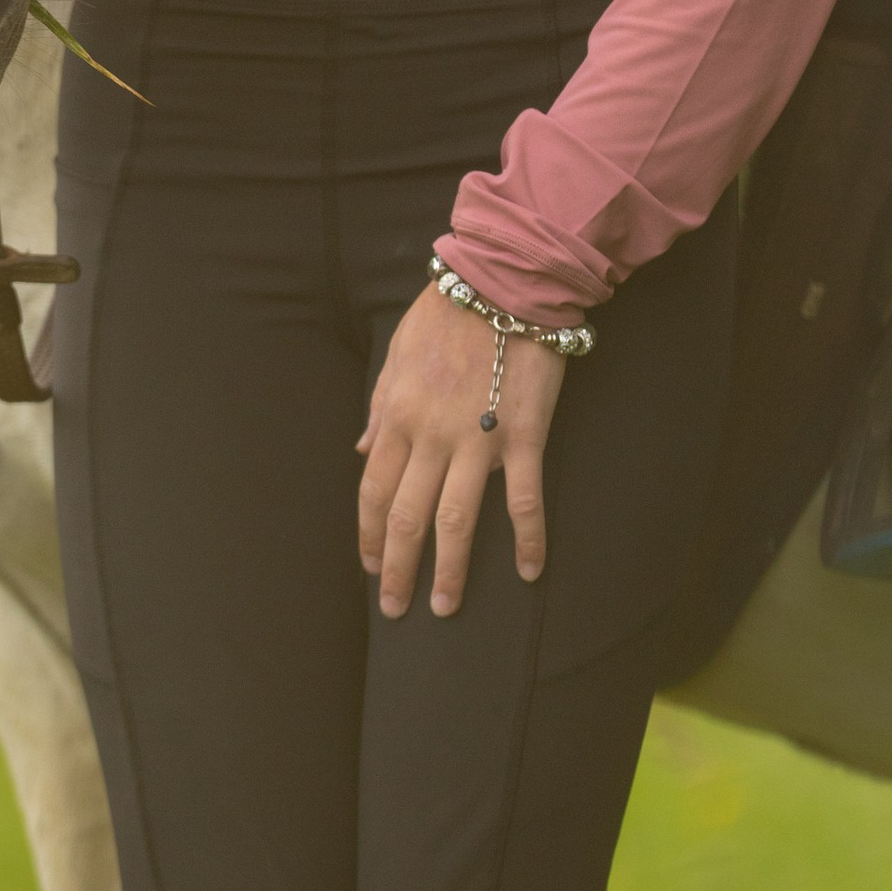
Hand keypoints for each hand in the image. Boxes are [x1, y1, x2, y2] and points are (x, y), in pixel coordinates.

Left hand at [357, 286, 567, 619]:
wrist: (505, 282)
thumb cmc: (447, 314)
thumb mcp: (396, 354)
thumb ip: (380, 406)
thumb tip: (362, 449)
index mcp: (397, 416)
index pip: (373, 490)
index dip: (368, 534)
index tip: (369, 566)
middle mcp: (431, 436)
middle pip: (406, 516)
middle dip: (397, 568)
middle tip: (396, 609)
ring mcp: (478, 440)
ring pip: (456, 520)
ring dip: (450, 569)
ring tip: (447, 608)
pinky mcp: (524, 436)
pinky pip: (523, 499)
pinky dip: (527, 538)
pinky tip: (529, 571)